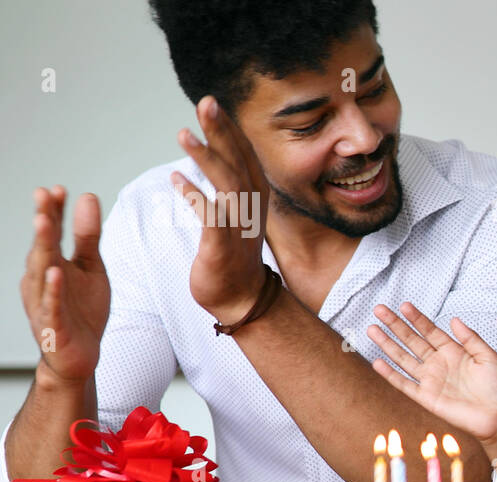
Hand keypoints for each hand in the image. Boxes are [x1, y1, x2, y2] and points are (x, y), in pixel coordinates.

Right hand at [20, 186, 108, 385]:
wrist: (80, 356)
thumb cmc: (83, 310)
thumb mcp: (91, 268)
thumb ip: (88, 236)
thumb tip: (87, 197)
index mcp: (52, 263)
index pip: (52, 232)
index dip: (55, 210)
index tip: (60, 189)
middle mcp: (43, 279)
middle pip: (43, 246)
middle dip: (44, 220)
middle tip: (44, 195)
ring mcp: (45, 301)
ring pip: (42, 271)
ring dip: (43, 247)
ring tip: (45, 222)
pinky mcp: (54, 324)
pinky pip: (52, 304)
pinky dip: (53, 289)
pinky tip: (56, 273)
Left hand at [170, 96, 270, 323]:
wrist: (242, 298)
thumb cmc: (234, 254)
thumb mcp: (236, 213)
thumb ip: (228, 183)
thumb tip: (211, 153)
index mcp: (254, 195)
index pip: (243, 154)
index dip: (229, 129)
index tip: (213, 104)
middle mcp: (250, 206)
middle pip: (237, 161)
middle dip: (221, 131)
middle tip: (205, 103)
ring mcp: (239, 225)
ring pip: (225, 184)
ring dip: (206, 158)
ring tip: (184, 134)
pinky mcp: (223, 244)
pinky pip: (210, 216)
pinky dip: (195, 197)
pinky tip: (177, 179)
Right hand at [367, 303, 496, 444]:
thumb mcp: (489, 357)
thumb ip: (471, 339)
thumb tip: (454, 319)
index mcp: (454, 351)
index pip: (430, 331)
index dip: (417, 319)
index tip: (404, 305)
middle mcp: (438, 364)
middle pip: (412, 340)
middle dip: (396, 325)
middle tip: (380, 310)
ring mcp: (430, 380)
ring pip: (403, 358)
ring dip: (388, 344)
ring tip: (372, 329)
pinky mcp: (426, 398)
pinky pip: (405, 384)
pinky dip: (391, 374)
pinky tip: (378, 362)